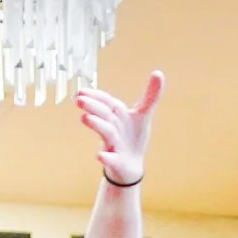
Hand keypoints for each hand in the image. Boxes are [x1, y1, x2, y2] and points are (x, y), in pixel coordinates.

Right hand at [76, 71, 162, 187]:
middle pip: (104, 115)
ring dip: (97, 125)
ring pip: (106, 133)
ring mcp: (113, 144)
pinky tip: (100, 156)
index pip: (106, 101)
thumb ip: (151, 95)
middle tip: (79, 100)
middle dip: (93, 107)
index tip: (81, 90)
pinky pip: (110, 160)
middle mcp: (113, 127)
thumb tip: (158, 72)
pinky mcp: (117, 161)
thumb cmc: (132, 136)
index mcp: (117, 114)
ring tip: (86, 119)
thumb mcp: (143, 114)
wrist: (131, 165)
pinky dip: (106, 158)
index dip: (95, 95)